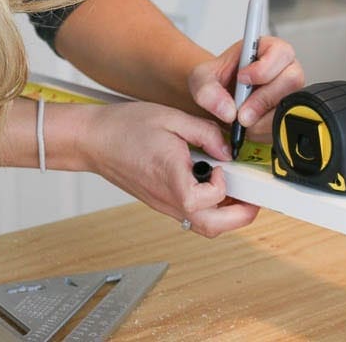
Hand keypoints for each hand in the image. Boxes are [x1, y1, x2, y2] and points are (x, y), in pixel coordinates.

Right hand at [79, 102, 258, 236]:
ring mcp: (163, 203)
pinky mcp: (160, 202)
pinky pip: (190, 215)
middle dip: (239, 216)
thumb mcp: (171, 117)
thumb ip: (205, 132)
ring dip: (226, 215)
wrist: (93, 140)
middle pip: (210, 228)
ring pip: (201, 226)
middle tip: (252, 198)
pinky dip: (209, 207)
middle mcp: (167, 197)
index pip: (202, 201)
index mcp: (169, 176)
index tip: (222, 167)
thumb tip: (228, 150)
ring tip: (235, 191)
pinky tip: (212, 184)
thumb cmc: (124, 127)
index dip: (221, 187)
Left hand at [187, 37, 304, 141]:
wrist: (216, 101)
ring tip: (242, 120)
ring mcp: (289, 93)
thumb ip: (208, 90)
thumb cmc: (214, 82)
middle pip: (292, 80)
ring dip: (263, 119)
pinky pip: (287, 126)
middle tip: (241, 112)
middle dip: (264, 99)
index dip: (264, 67)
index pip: (281, 52)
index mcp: (267, 50)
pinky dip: (265, 131)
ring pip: (291, 106)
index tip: (242, 79)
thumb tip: (228, 110)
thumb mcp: (201, 79)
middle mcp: (284, 69)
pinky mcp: (288, 115)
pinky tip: (250, 127)